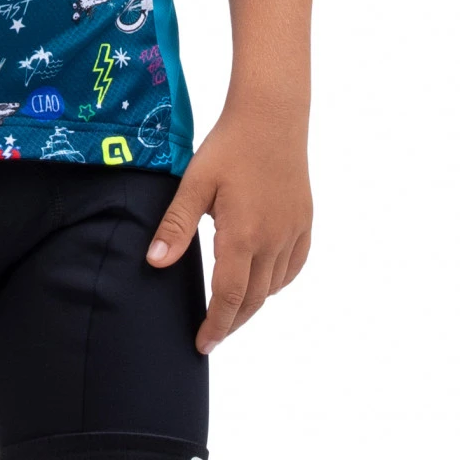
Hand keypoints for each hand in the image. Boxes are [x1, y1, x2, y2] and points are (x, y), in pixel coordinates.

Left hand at [145, 105, 311, 352]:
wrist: (272, 116)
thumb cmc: (229, 146)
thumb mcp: (195, 183)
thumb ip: (176, 225)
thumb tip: (154, 262)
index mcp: (243, 236)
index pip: (230, 298)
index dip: (216, 325)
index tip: (202, 344)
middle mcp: (273, 241)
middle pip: (255, 300)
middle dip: (232, 321)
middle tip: (212, 334)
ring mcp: (293, 232)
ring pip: (275, 286)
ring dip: (254, 303)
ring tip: (230, 310)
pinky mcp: (304, 221)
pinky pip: (293, 266)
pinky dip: (277, 282)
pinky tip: (263, 281)